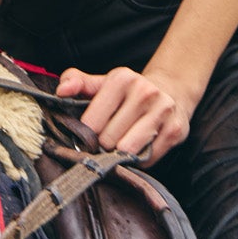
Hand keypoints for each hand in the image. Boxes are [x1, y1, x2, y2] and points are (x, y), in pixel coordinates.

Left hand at [54, 65, 195, 164]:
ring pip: (128, 150)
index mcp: (122, 79)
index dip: (87, 133)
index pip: (91, 122)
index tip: (90, 133)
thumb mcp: (103, 83)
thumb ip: (77, 82)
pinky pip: (147, 159)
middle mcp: (145, 92)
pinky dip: (140, 158)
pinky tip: (141, 145)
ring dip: (121, 153)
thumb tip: (62, 91)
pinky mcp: (175, 130)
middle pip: (108, 139)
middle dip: (105, 144)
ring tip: (123, 143)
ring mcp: (162, 111)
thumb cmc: (128, 92)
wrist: (171, 90)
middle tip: (108, 139)